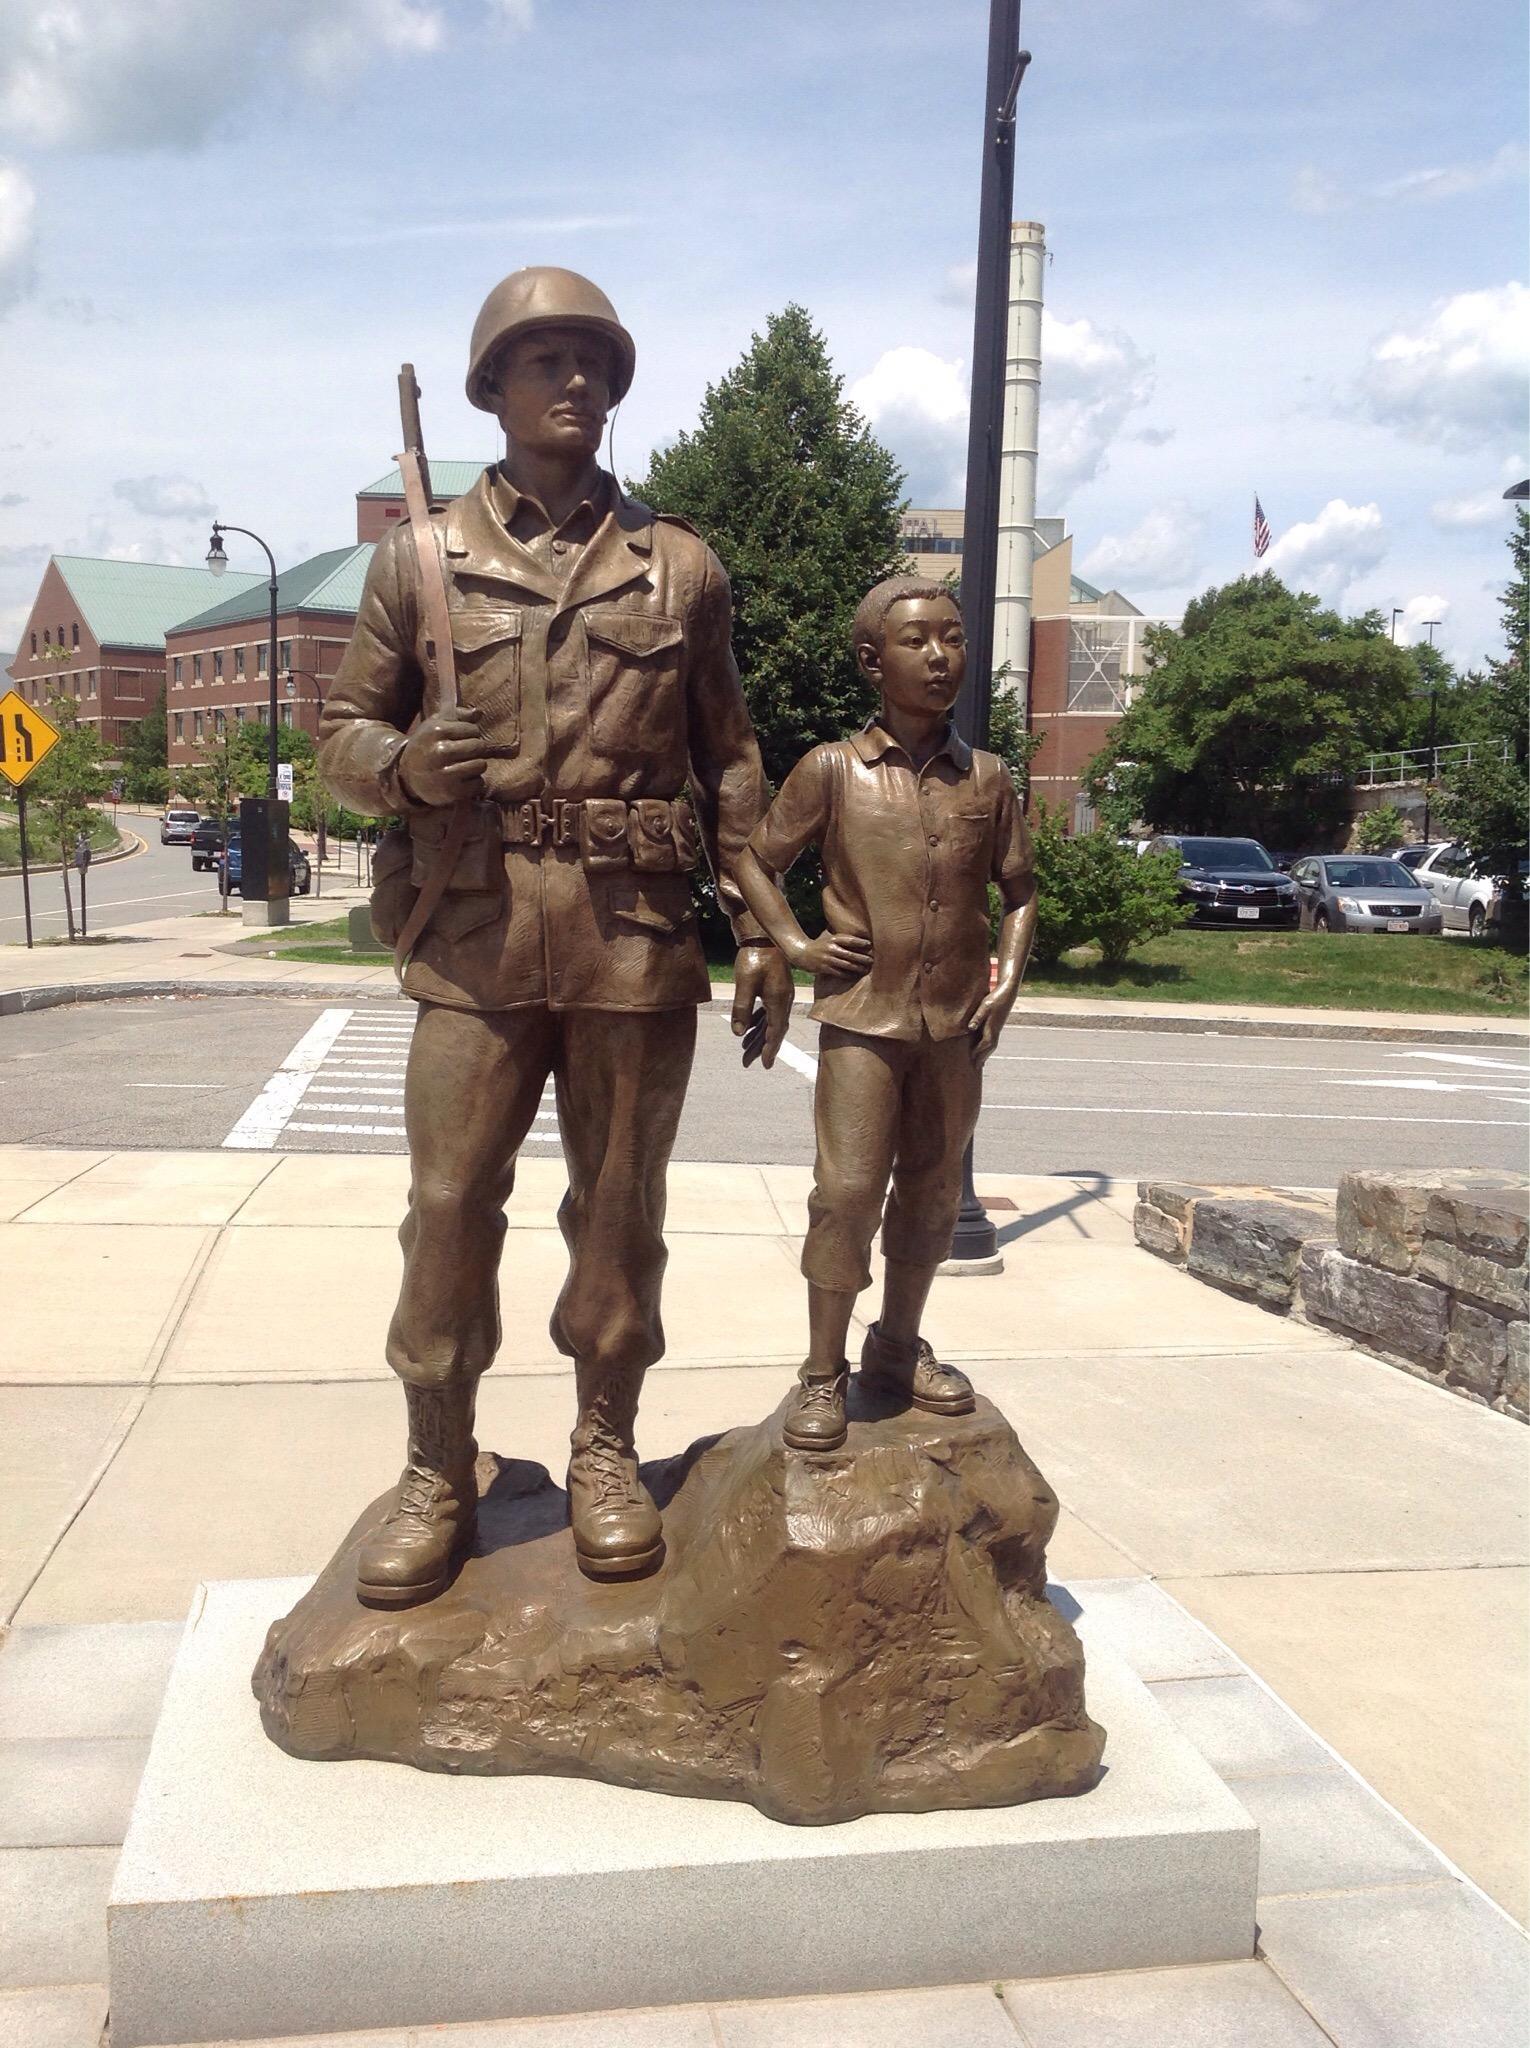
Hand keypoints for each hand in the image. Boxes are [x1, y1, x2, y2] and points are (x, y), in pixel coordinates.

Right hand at [397, 708, 487, 806]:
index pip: (473, 729)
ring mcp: (446, 773)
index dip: (471, 734)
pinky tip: (462, 780)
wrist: (407, 776)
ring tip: (463, 766)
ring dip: (476, 766)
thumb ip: (458, 715)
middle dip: (475, 749)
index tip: (461, 739)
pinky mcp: (452, 792)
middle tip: (464, 754)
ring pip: (481, 765)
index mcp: (437, 730)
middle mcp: (440, 751)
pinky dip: (474, 783)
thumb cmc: (427, 746)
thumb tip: (479, 712)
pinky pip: (478, 784)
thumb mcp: (436, 725)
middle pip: (479, 746)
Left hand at [731, 943, 793, 1068]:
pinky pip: (768, 1010)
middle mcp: (784, 1000)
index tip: (764, 1064)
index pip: (775, 1032)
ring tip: (745, 1049)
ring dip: (759, 1035)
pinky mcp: (774, 987)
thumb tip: (738, 1034)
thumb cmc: (754, 958)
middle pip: (774, 1029)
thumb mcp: (744, 985)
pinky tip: (749, 1027)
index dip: (769, 1049)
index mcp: (779, 1001)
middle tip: (749, 1062)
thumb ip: (741, 1010)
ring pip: (770, 1020)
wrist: (762, 934)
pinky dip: (759, 1021)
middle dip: (761, 1047)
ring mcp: (780, 993)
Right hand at [795, 929, 873, 978]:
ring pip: (846, 965)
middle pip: (850, 954)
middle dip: (862, 958)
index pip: (849, 940)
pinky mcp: (824, 968)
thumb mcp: (828, 937)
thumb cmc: (818, 944)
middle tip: (872, 960)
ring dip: (857, 968)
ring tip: (866, 969)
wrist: (801, 953)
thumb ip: (840, 937)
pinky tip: (855, 975)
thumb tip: (856, 935)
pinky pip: (839, 973)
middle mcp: (831, 948)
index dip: (860, 942)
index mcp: (833, 939)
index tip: (869, 945)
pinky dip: (848, 975)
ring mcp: (828, 959)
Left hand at [969, 987, 1012, 1066]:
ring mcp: (997, 1028)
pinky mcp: (997, 1024)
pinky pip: (992, 1039)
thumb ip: (977, 1017)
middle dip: (983, 1057)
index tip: (971, 1061)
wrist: (1007, 992)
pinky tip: (984, 1047)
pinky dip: (988, 1046)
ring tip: (981, 1062)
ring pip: (992, 1044)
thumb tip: (970, 1028)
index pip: (984, 1044)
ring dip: (986, 1053)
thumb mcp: (984, 1007)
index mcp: (992, 1027)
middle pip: (990, 1048)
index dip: (978, 1053)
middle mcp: (996, 1030)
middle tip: (977, 1067)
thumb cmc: (994, 998)